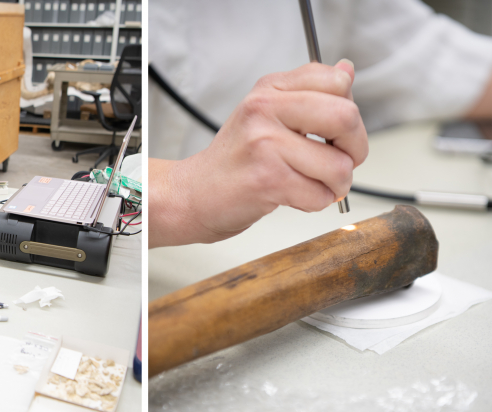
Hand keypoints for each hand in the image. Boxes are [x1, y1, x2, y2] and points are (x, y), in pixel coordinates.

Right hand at [151, 60, 367, 246]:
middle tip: (340, 161)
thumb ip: (308, 92)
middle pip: (346, 118)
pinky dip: (315, 202)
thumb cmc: (234, 159)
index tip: (335, 132)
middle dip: (355, 148)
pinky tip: (293, 196)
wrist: (193, 194)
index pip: (337, 82)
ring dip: (336, 184)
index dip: (349, 111)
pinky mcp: (266, 180)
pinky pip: (319, 195)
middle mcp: (264, 110)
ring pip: (338, 165)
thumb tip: (347, 71)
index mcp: (269, 88)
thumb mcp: (266, 114)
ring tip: (313, 184)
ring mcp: (265, 144)